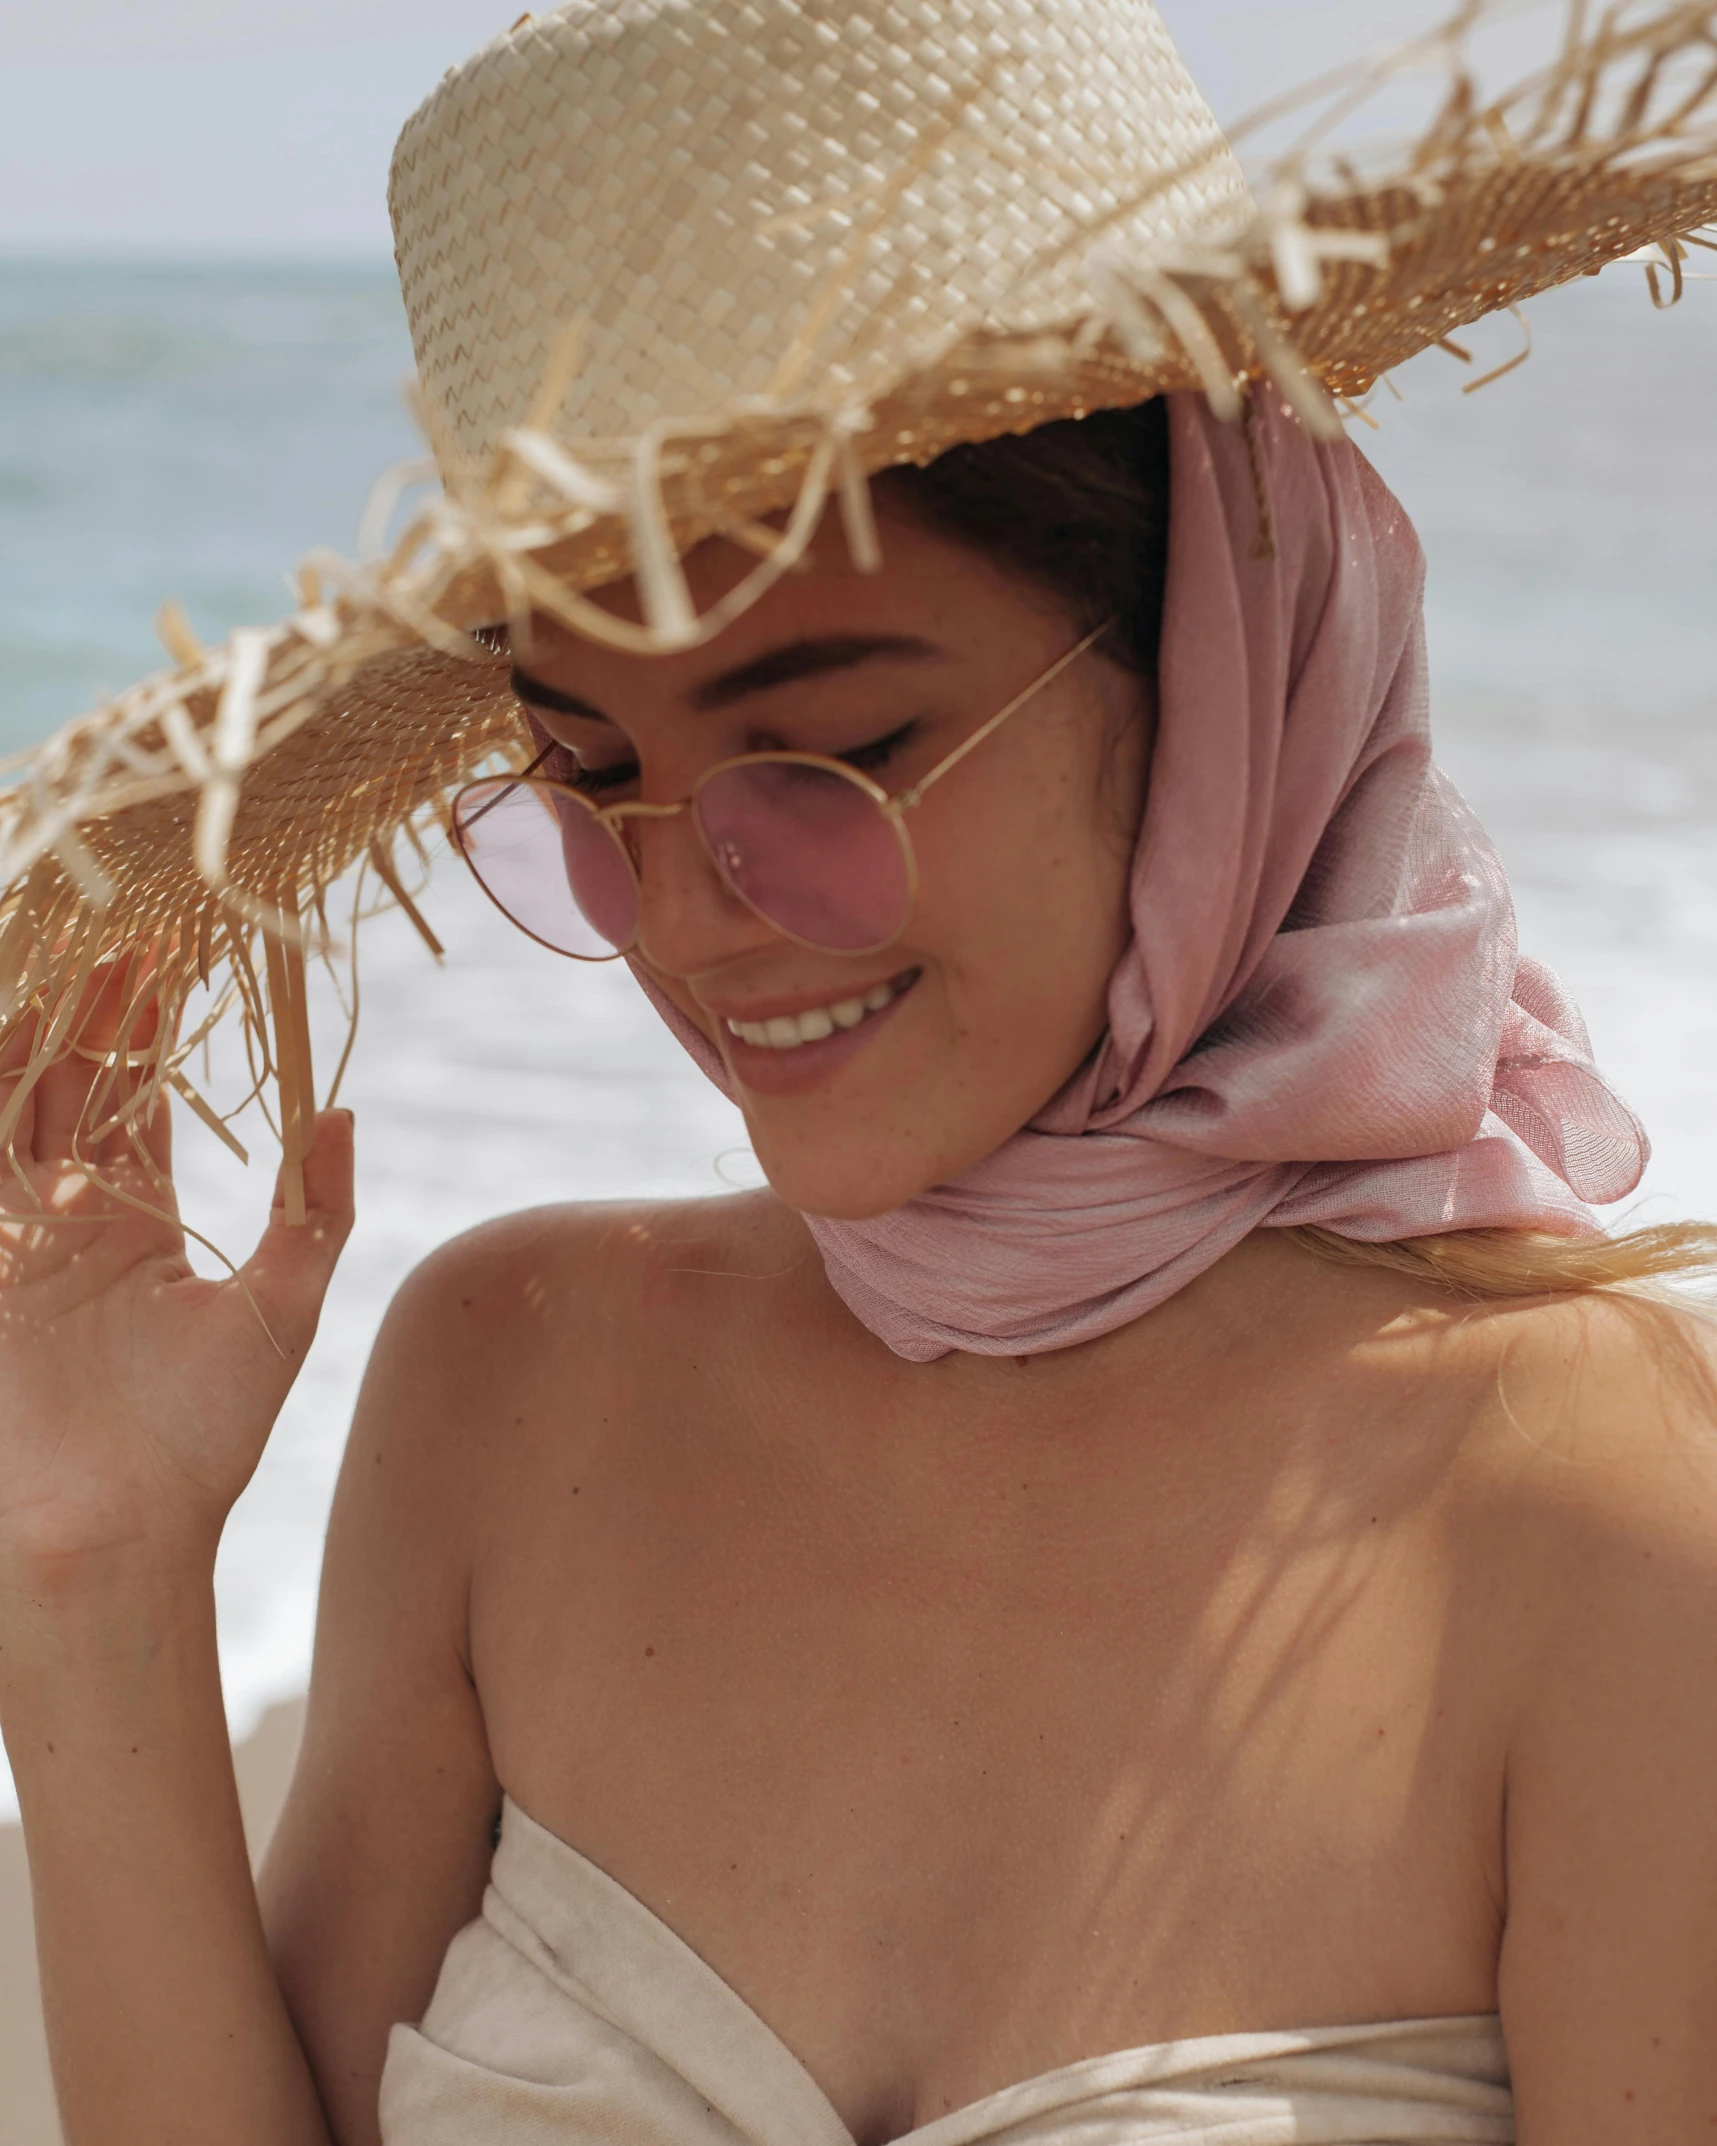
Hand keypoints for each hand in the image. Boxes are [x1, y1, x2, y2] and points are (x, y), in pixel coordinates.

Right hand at [0, 964, 353, 1590]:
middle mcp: (74, 1225)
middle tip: (113, 940)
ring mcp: (16, 1244)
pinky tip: (2, 1042)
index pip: (142, 1107)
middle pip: (73, 1095)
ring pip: (14, 1118)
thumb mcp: (281, 1308)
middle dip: (89, 1020)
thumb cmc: (205, 1435)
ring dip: (31, 1047)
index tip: (164, 959)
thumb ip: (313, 1209)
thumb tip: (343, 1110)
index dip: (147, 1034)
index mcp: (144, 1228)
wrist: (114, 1529)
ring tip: (56, 968)